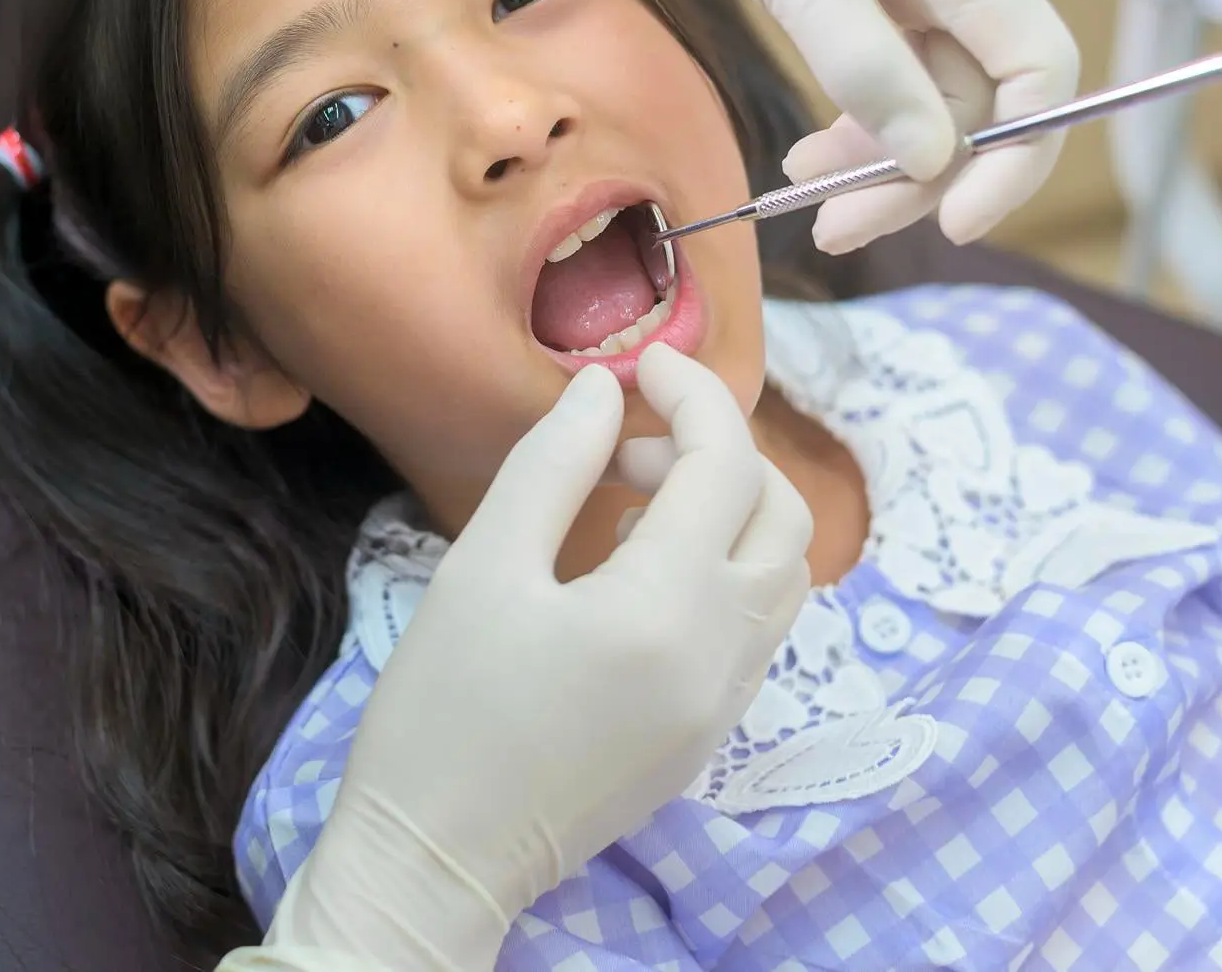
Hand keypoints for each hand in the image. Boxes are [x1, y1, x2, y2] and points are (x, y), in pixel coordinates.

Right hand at [270, 345, 811, 970]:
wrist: (437, 860)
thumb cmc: (441, 710)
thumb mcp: (484, 566)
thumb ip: (555, 464)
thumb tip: (607, 387)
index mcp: (666, 607)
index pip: (726, 464)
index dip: (692, 393)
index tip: (638, 363)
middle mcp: (723, 657)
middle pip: (781, 516)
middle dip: (718, 453)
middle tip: (626, 445)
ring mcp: (727, 706)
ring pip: (784, 576)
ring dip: (730, 514)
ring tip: (630, 507)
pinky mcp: (711, 739)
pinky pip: (758, 630)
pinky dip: (725, 573)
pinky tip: (639, 576)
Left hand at [432, 0, 1079, 249]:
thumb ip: (863, 66)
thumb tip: (932, 158)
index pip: (1040, 68)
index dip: (1014, 156)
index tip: (953, 224)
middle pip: (982, 90)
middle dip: (919, 169)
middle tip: (838, 229)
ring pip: (935, 80)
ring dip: (883, 147)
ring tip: (810, 194)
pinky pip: (898, 53)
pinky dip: (863, 104)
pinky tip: (814, 144)